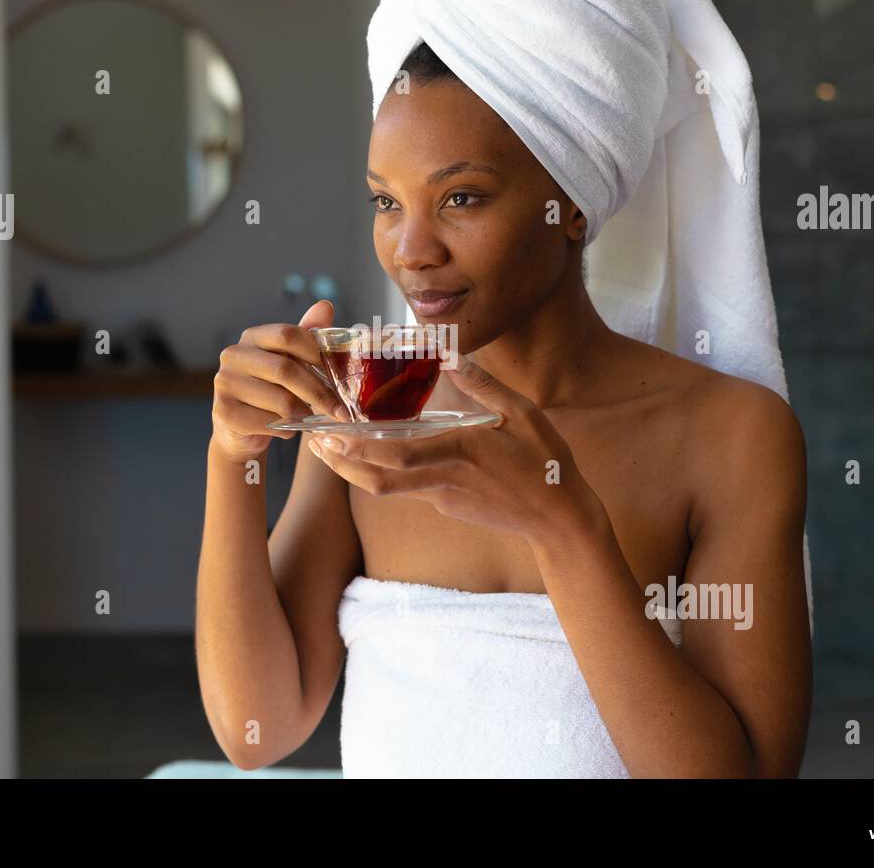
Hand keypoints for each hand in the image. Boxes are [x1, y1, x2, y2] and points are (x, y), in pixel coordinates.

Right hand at [211, 300, 348, 463]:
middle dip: (319, 392)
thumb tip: (325, 306)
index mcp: (252, 337)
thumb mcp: (289, 360)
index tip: (337, 372)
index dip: (315, 352)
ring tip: (309, 416)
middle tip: (341, 410)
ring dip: (303, 413)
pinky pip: (269, 422)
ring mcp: (225, 383)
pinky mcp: (225, 412)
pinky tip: (286, 428)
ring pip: (281, 400)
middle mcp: (233, 355)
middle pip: (286, 370)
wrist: (239, 429)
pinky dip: (286, 429)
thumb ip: (306, 335)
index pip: (288, 335)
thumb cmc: (270, 389)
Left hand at [307, 353, 605, 540]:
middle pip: (379, 478)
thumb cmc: (545, 461)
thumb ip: (482, 385)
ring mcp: (443, 497)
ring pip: (386, 488)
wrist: (559, 519)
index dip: (360, 448)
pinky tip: (370, 455)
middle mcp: (445, 478)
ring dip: (354, 470)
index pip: (399, 454)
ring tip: (329, 448)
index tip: (331, 434)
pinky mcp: (446, 506)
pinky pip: (406, 489)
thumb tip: (450, 354)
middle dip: (342, 462)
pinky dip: (381, 473)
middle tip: (314, 441)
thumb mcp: (522, 413)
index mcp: (461, 450)